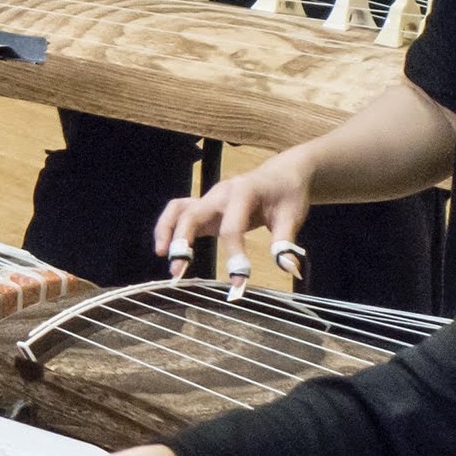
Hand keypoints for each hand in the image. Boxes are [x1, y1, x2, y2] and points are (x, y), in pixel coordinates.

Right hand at [152, 152, 310, 295]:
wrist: (282, 173)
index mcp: (244, 192)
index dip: (234, 255)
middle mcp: (221, 193)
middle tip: (177, 271)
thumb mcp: (292, 215)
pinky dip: (169, 227)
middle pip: (193, 214)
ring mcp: (210, 198)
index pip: (232, 227)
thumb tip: (288, 268)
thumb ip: (285, 241)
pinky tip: (165, 249)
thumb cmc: (287, 193)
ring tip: (163, 256)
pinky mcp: (206, 207)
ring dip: (167, 231)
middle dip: (182, 242)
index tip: (238, 282)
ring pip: (179, 210)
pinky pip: (179, 212)